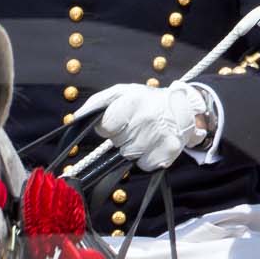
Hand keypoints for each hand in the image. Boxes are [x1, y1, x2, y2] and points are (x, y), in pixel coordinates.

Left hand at [77, 81, 211, 171]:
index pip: (105, 126)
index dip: (108, 127)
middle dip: (122, 137)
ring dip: (134, 149)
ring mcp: (160, 136)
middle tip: (135, 126)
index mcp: (132, 100)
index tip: (117, 122)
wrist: (183, 107)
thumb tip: (76, 119)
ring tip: (144, 134)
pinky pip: (145, 165)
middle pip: (118, 143)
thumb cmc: (146, 100)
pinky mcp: (169, 152)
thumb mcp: (122, 92)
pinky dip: (147, 159)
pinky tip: (154, 144)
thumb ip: (97, 103)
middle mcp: (147, 119)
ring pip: (130, 156)